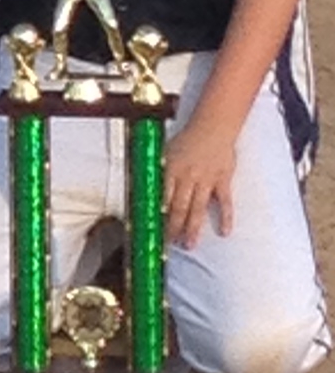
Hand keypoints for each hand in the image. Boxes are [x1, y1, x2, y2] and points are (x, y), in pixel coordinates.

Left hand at [166, 114, 238, 246]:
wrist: (213, 127)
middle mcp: (187, 178)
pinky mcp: (222, 181)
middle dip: (173, 228)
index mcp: (171, 171)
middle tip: (170, 244)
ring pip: (197, 209)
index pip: (162, 199)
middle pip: (178, 208)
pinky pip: (225, 202)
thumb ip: (159, 169)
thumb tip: (147, 184)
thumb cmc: (188, 138)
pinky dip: (226, 218)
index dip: (158, 216)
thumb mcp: (166, 151)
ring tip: (189, 245)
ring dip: (193, 228)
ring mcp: (206, 181)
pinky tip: (225, 232)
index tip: (153, 230)